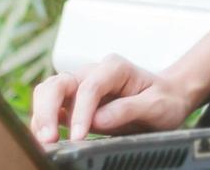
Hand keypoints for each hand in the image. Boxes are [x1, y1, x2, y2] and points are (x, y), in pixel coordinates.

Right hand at [29, 53, 197, 145]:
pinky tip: (47, 138)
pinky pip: (52, 106)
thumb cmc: (164, 99)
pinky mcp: (75, 101)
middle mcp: (94, 72)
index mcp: (115, 68)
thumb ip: (129, 109)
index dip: (80, 112)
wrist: (168, 97)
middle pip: (59, 82)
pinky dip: (44, 121)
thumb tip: (98, 120)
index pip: (90, 86)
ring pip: (49, 91)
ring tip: (45, 141)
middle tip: (49, 139)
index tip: (77, 136)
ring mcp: (82, 85)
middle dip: (48, 110)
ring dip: (42, 115)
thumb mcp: (156, 105)